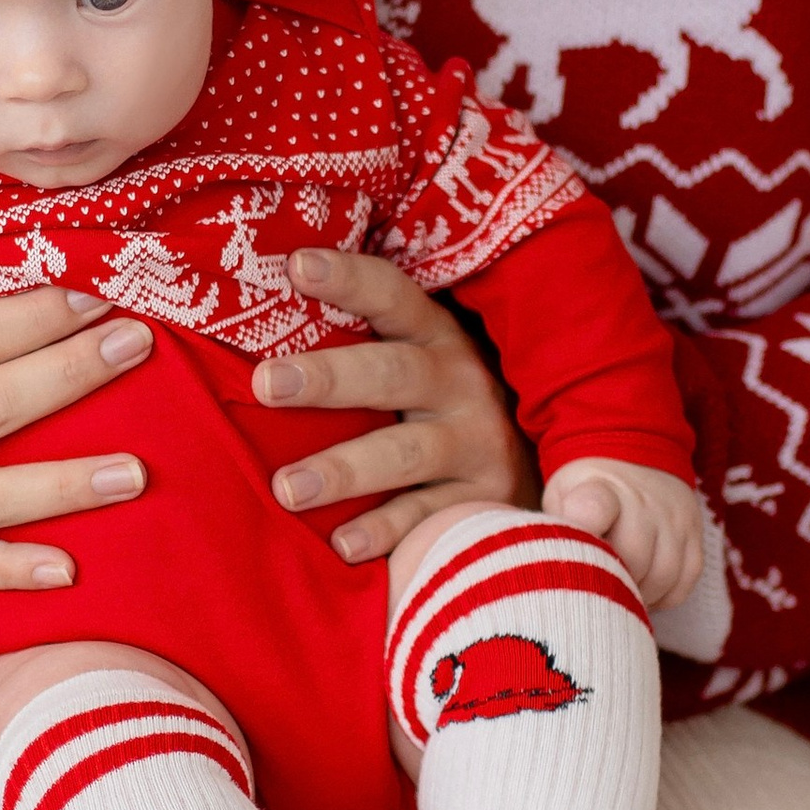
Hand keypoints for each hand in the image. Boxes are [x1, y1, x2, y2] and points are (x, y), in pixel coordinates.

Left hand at [252, 250, 535, 562]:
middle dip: (329, 377)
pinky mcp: (484, 503)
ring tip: (288, 488)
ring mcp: (478, 446)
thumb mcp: (424, 362)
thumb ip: (367, 344)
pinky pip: (427, 519)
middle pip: (392, 374)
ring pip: (405, 453)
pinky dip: (384, 532)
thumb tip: (266, 317)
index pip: (393, 298)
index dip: (349, 279)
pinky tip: (342, 545)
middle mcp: (462, 385)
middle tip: (267, 384)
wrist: (543, 471)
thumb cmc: (447, 408)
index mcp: (439, 338)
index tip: (297, 264)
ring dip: (344, 469)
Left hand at [544, 459, 703, 610]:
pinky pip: (685, 581)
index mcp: (599, 488)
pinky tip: (644, 592)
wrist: (634, 458)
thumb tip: (540, 572)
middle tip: (595, 591)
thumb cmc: (584, 490)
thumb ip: (554, 529)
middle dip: (612, 583)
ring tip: (618, 595)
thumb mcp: (559, 495)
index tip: (577, 550)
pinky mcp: (695, 535)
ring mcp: (674, 518)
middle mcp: (643, 500)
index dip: (587, 529)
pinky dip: (664, 596)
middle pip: (633, 557)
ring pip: (663, 575)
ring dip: (639, 595)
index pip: (595, 507)